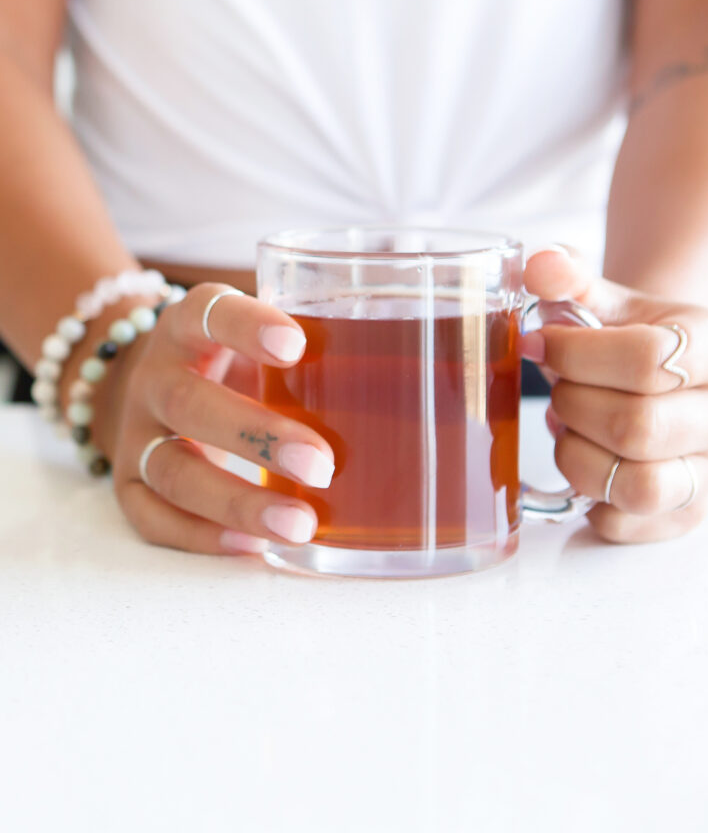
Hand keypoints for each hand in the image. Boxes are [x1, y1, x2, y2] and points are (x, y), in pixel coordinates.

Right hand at [98, 284, 333, 553]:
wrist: (155, 386)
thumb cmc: (236, 361)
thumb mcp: (263, 338)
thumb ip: (320, 347)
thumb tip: (426, 373)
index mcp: (189, 325)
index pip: (209, 313)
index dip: (247, 327)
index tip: (298, 345)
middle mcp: (155, 376)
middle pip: (188, 402)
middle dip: (256, 436)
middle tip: (323, 464)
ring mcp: (136, 434)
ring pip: (172, 470)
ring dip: (236, 502)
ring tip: (300, 523)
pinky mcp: (128, 485)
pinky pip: (154, 518)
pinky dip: (202, 536)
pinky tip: (254, 546)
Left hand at [521, 248, 707, 542]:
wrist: (651, 367)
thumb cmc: (622, 333)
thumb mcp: (599, 295)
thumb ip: (565, 275)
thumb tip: (540, 268)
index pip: (647, 358)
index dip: (575, 354)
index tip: (539, 342)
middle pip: (639, 427)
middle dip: (575, 405)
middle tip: (558, 389)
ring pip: (637, 486)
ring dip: (578, 456)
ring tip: (569, 427)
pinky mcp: (685, 512)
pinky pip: (626, 524)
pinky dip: (587, 495)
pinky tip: (585, 456)